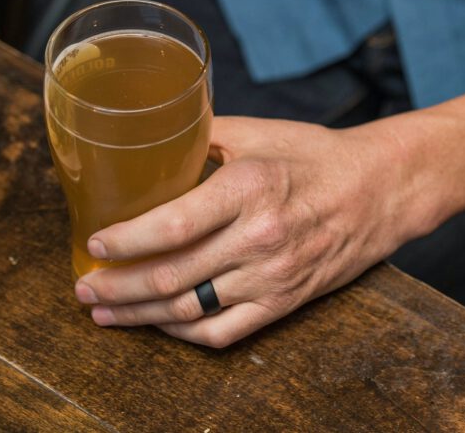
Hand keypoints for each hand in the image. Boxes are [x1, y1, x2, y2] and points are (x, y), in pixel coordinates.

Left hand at [73, 115, 439, 347]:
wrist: (380, 190)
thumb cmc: (316, 155)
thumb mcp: (258, 131)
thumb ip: (201, 135)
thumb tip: (147, 141)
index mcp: (249, 188)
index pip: (173, 225)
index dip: (125, 242)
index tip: (94, 245)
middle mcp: (259, 238)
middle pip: (171, 276)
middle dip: (117, 287)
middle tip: (84, 287)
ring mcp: (273, 277)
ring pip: (189, 310)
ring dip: (138, 316)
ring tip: (104, 312)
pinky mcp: (284, 303)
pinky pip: (223, 332)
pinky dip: (182, 332)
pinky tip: (157, 324)